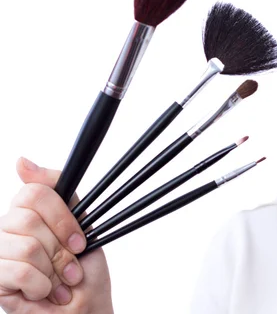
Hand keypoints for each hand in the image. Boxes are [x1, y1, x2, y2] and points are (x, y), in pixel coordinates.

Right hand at [0, 157, 112, 313]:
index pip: (32, 192)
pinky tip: (43, 293)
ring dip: (52, 271)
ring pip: (26, 247)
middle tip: (70, 267)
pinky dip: (41, 286)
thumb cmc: (84, 272)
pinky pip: (17, 271)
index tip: (78, 241)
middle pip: (28, 219)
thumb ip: (60, 192)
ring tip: (58, 282)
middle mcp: (7, 229)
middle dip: (60, 249)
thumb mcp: (82, 225)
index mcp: (28, 213)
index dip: (62, 218)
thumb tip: (21, 161)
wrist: (84, 310)